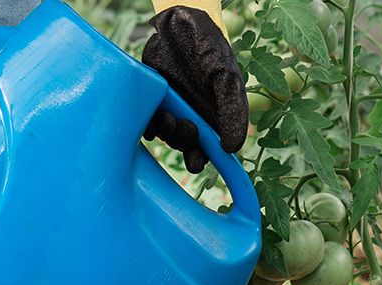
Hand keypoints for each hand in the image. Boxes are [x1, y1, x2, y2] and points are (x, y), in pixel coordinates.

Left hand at [142, 1, 247, 172]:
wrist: (179, 24)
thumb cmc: (209, 48)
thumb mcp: (225, 77)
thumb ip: (232, 111)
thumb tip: (233, 148)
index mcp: (215, 115)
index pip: (211, 149)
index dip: (205, 159)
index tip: (197, 162)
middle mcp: (194, 116)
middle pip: (188, 147)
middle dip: (185, 144)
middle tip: (185, 125)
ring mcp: (173, 109)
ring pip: (168, 137)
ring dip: (167, 133)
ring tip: (168, 117)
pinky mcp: (153, 101)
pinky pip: (148, 124)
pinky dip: (149, 127)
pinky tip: (152, 117)